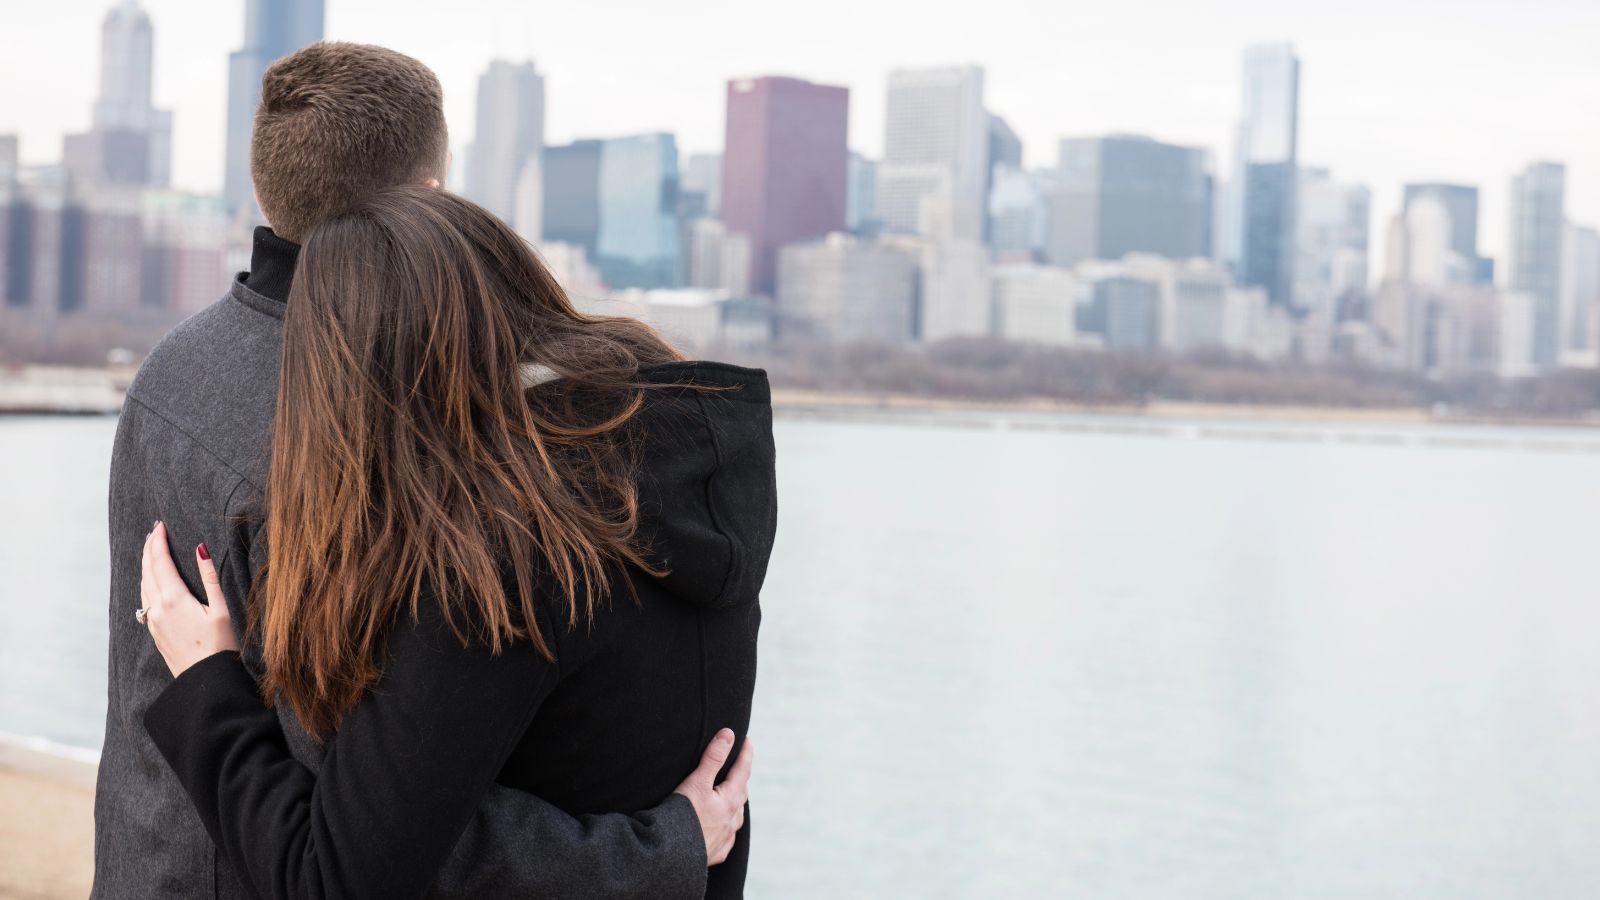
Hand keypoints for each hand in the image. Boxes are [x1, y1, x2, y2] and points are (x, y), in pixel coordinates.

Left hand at [140, 521, 239, 677]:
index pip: (160, 561)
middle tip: (154, 531)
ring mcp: (153, 621)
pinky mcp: (154, 631)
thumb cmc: (220, 646)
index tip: (160, 525)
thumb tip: (200, 549)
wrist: (205, 681)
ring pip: (143, 585)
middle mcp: (157, 608)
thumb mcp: (220, 609)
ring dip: (146, 564)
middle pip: (147, 570)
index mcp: (173, 599)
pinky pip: (144, 599)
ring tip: (151, 549)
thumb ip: (209, 577)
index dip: (158, 541)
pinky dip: (146, 582)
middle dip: (149, 548)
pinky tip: (152, 579)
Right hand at [673, 728, 752, 866]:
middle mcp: (732, 820)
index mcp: (730, 801)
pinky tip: (721, 829)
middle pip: (741, 794)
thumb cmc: (683, 818)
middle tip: (739, 765)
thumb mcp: (697, 782)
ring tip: (732, 796)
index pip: (742, 771)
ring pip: (736, 817)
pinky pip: (726, 838)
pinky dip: (726, 828)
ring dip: (735, 803)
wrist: (670, 857)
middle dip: (741, 778)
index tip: (748, 740)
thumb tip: (728, 734)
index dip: (745, 753)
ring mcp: (725, 838)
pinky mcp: (715, 853)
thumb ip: (713, 758)